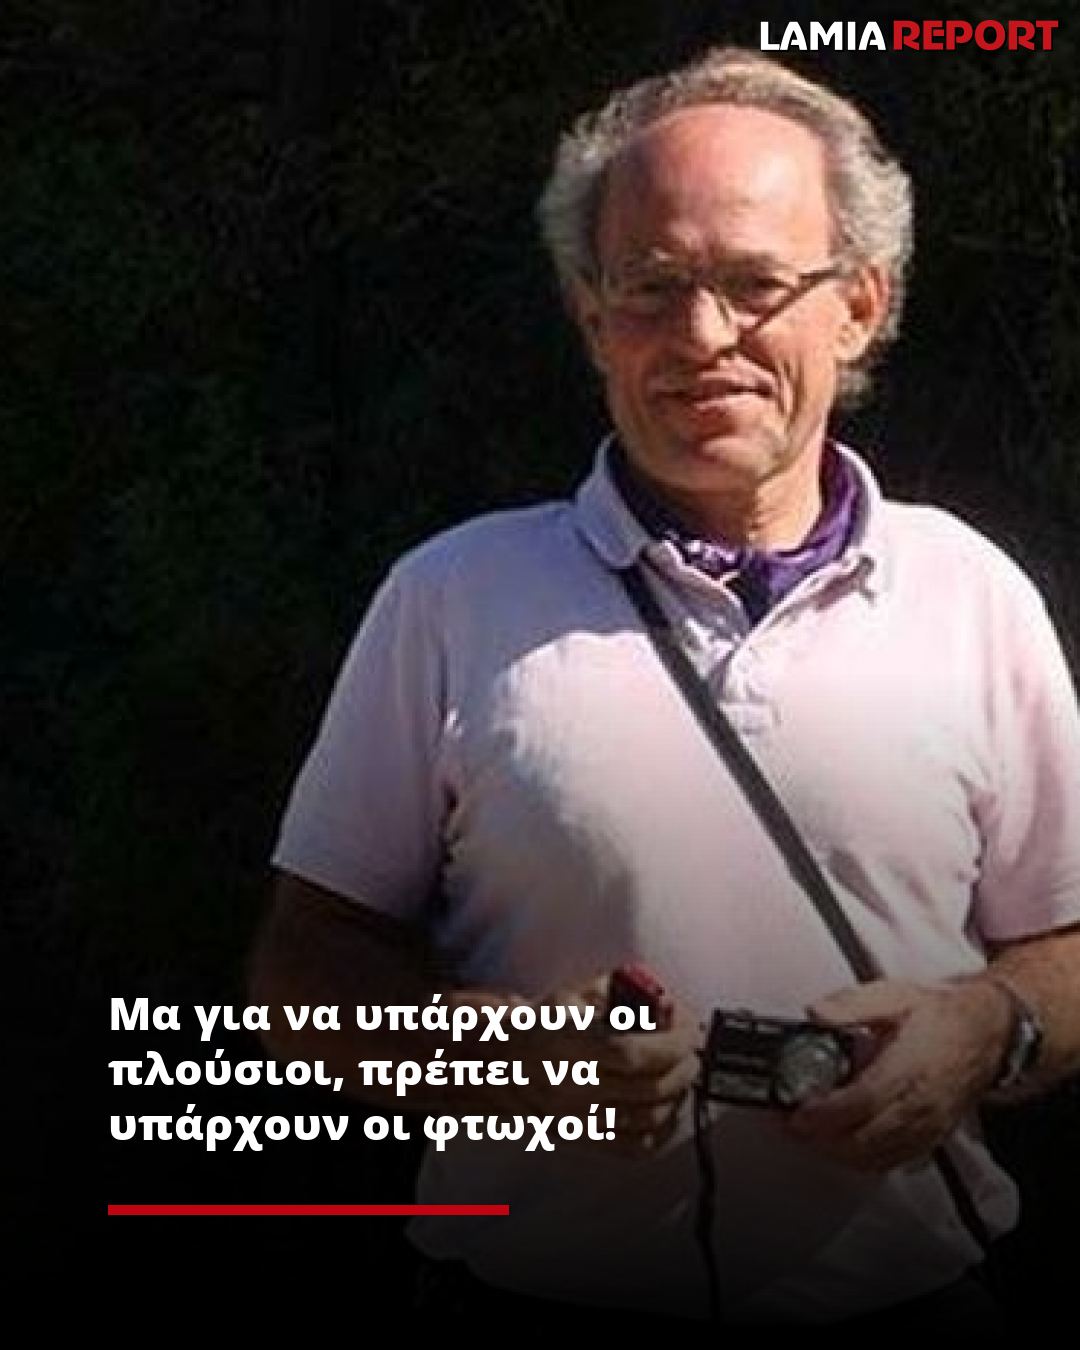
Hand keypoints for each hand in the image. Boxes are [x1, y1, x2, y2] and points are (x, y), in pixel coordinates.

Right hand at [451, 977, 703, 1157]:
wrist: (490, 1062)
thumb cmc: (531, 1025)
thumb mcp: (571, 995)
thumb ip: (617, 992)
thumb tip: (658, 998)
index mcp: (567, 1047)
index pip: (635, 1053)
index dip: (672, 1040)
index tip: (686, 1025)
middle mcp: (572, 1088)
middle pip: (649, 1088)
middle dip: (684, 1064)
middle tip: (691, 1045)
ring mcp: (577, 1119)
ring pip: (648, 1118)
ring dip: (678, 1093)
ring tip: (683, 1070)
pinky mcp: (581, 1139)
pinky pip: (634, 1146)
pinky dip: (662, 1128)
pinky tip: (668, 1106)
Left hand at [782, 978, 1010, 1171]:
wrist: (987, 1032)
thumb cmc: (941, 1015)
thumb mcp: (893, 995)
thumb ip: (851, 1005)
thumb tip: (817, 1013)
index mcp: (909, 1068)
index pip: (861, 1103)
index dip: (824, 1113)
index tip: (794, 1112)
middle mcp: (919, 1105)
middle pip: (862, 1140)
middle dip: (818, 1138)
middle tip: (786, 1123)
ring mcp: (926, 1127)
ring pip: (873, 1158)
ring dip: (833, 1152)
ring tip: (804, 1133)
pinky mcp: (929, 1139)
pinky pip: (889, 1162)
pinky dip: (858, 1160)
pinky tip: (838, 1144)